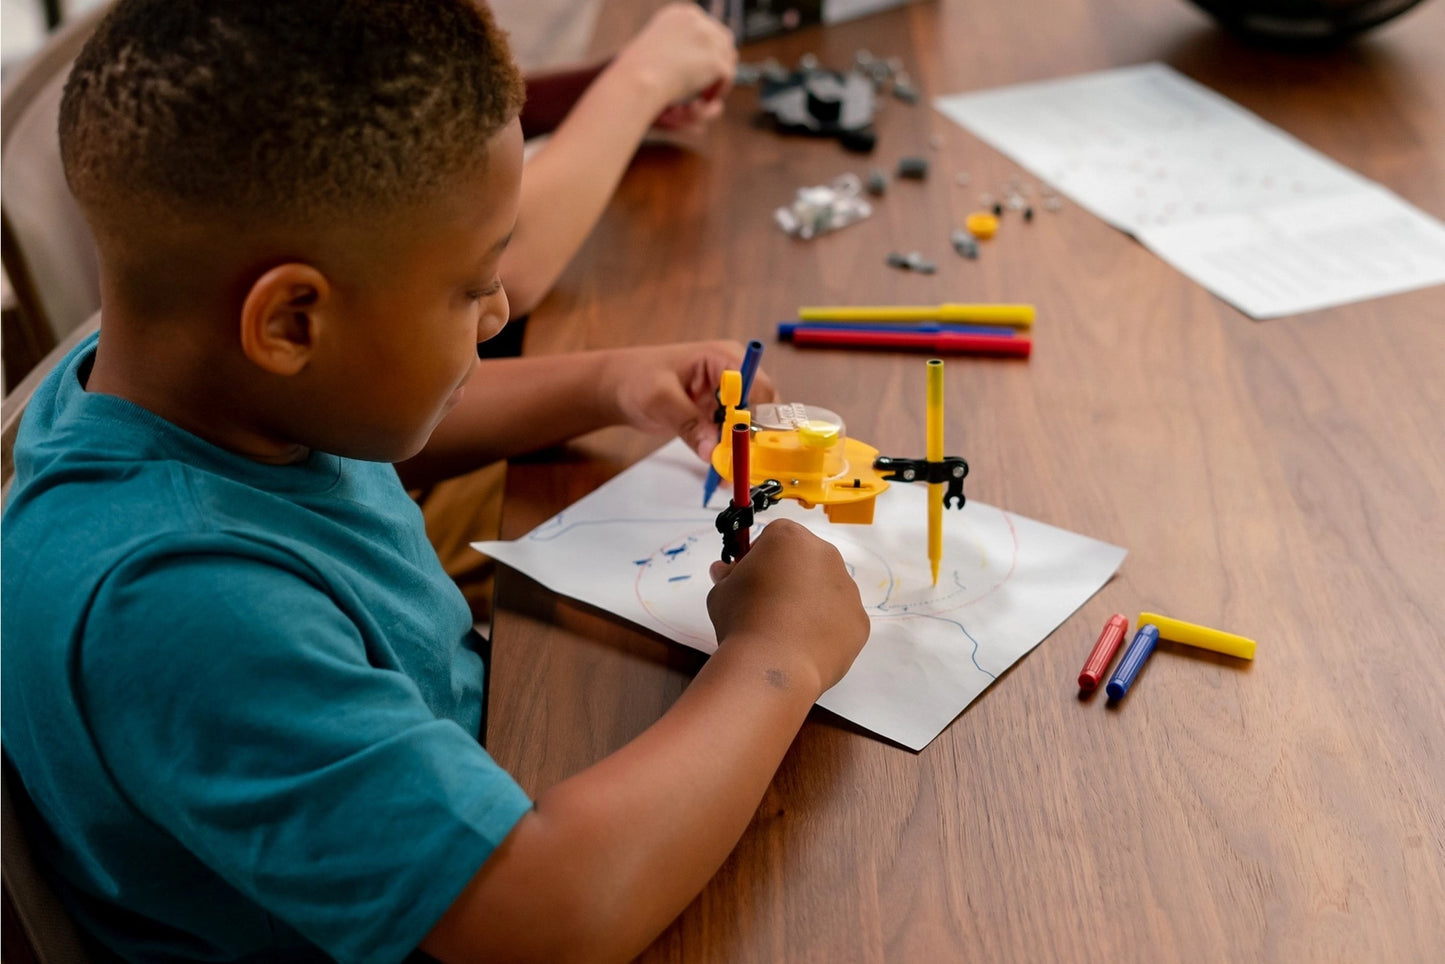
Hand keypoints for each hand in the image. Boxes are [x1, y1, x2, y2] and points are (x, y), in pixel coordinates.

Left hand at [603, 341, 774, 460]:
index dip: (756, 416)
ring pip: (748, 425)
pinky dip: (728, 453)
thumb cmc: (636, 379)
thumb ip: (689, 423)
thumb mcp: (661, 399)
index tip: (744, 443)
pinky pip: (731, 435)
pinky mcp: (716, 414)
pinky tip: (723, 474)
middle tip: (740, 464)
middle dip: (752, 438)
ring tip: (730, 474)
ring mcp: (725, 396)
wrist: (618, 387)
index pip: (758, 387)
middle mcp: (732, 375)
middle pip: (759, 408)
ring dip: (741, 450)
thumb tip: (712, 451)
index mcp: (723, 358)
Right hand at [609, 3, 736, 116]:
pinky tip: (702, 100)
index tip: (700, 71)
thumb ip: (678, 51)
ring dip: (718, 77)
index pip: (707, 27)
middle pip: (724, 39)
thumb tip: (703, 59)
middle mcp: (696, 19)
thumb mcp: (656, 53)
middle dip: (719, 62)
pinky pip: (728, 76)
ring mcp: (707, 37)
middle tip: (707, 85)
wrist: (635, 81)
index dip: (707, 50)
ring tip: (702, 94)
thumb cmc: (636, 74)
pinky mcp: (714, 59)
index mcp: (680, 14)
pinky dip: (718, 90)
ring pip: (727, 58)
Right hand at [706, 519, 869, 696]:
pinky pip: (840, 619)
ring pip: (826, 589)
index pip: (774, 537)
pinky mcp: (859, 621)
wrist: (773, 665)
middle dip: (788, 576)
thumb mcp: (721, 592)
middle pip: (805, 559)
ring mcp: (848, 589)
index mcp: (790, 537)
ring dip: (809, 602)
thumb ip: (727, 575)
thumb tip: (723, 572)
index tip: (748, 579)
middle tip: (766, 606)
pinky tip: (804, 646)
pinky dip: (826, 629)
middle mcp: (825, 555)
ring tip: (785, 631)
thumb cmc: (742, 619)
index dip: (759, 557)